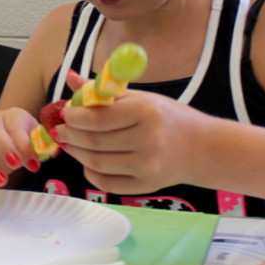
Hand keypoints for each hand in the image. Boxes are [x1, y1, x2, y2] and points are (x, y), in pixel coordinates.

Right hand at [0, 107, 42, 191]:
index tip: (34, 163)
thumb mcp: (35, 137)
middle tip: (15, 166)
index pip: (15, 126)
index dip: (23, 144)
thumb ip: (43, 144)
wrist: (6, 133)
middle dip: (3, 148)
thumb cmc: (22, 137)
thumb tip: (52, 152)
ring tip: (2, 181)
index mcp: (11, 116)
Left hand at [56, 87, 211, 194]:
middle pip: (95, 141)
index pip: (99, 118)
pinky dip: (90, 172)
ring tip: (71, 143)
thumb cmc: (169, 118)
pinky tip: (87, 161)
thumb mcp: (141, 97)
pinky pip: (106, 183)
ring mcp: (147, 166)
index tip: (65, 113)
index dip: (75, 117)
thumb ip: (104, 91)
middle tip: (61, 130)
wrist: (203, 148)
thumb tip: (70, 77)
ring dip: (77, 152)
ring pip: (96, 163)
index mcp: (147, 111)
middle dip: (71, 135)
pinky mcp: (145, 187)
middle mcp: (148, 140)